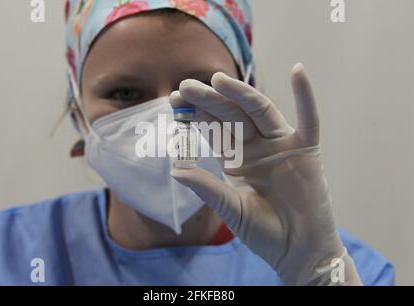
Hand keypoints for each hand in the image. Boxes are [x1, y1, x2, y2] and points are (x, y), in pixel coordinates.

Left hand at [170, 63, 361, 285]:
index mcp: (236, 158)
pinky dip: (305, 96)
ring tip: (218, 80)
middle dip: (209, 100)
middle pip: (232, 115)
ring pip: (260, 111)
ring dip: (241, 94)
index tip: (173, 101)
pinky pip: (309, 120)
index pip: (213, 129)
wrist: (297, 250)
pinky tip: (298, 71)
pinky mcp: (307, 150)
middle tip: (186, 87)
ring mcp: (281, 145)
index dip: (194, 115)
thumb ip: (208, 188)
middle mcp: (256, 146)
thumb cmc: (263, 231)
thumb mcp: (230, 209)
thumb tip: (175, 171)